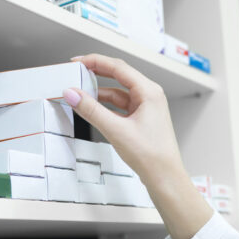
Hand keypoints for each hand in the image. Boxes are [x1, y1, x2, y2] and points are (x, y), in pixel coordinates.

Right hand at [62, 54, 212, 238]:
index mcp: (149, 92)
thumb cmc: (151, 155)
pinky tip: (92, 107)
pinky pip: (120, 105)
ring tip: (80, 91)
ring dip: (99, 91)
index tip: (77, 62)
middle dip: (96, 73)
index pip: (118, 67)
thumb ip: (91, 110)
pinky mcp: (141, 118)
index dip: (95, 62)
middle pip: (118, 76)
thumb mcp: (116, 130)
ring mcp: (146, 107)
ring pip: (118, 92)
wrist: (164, 177)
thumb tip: (73, 94)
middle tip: (76, 71)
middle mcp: (149, 96)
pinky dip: (105, 104)